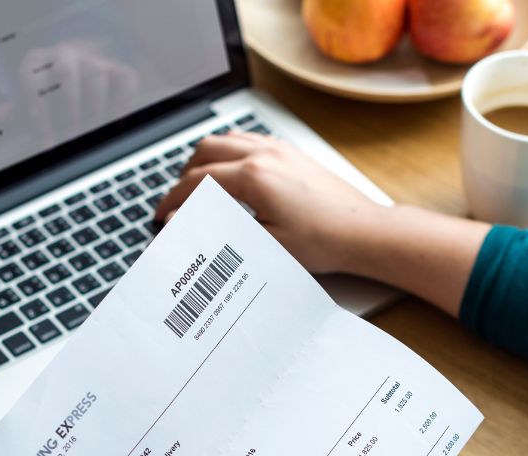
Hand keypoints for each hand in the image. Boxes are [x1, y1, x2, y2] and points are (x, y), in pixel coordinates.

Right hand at [153, 132, 386, 273]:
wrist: (364, 231)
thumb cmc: (324, 241)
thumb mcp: (265, 244)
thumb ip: (220, 230)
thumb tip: (185, 223)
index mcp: (254, 176)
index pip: (198, 182)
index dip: (174, 201)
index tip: (164, 217)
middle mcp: (265, 154)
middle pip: (205, 151)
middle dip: (184, 177)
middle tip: (178, 203)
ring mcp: (280, 149)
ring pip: (226, 139)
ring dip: (205, 160)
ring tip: (198, 187)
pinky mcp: (292, 152)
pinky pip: (249, 139)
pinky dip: (229, 151)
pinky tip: (229, 172)